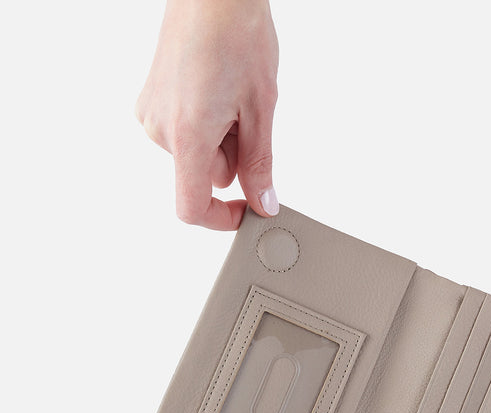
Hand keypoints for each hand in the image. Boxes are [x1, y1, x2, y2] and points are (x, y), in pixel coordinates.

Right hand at [135, 0, 278, 229]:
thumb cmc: (238, 37)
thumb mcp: (261, 110)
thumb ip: (260, 166)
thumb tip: (264, 204)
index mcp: (186, 135)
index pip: (191, 207)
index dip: (222, 220)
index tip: (246, 212)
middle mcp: (160, 129)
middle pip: (205, 175)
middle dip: (233, 158)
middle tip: (248, 118)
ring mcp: (150, 114)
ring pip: (197, 154)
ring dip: (221, 139)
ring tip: (232, 96)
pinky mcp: (149, 101)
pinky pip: (184, 133)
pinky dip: (205, 124)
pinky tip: (215, 91)